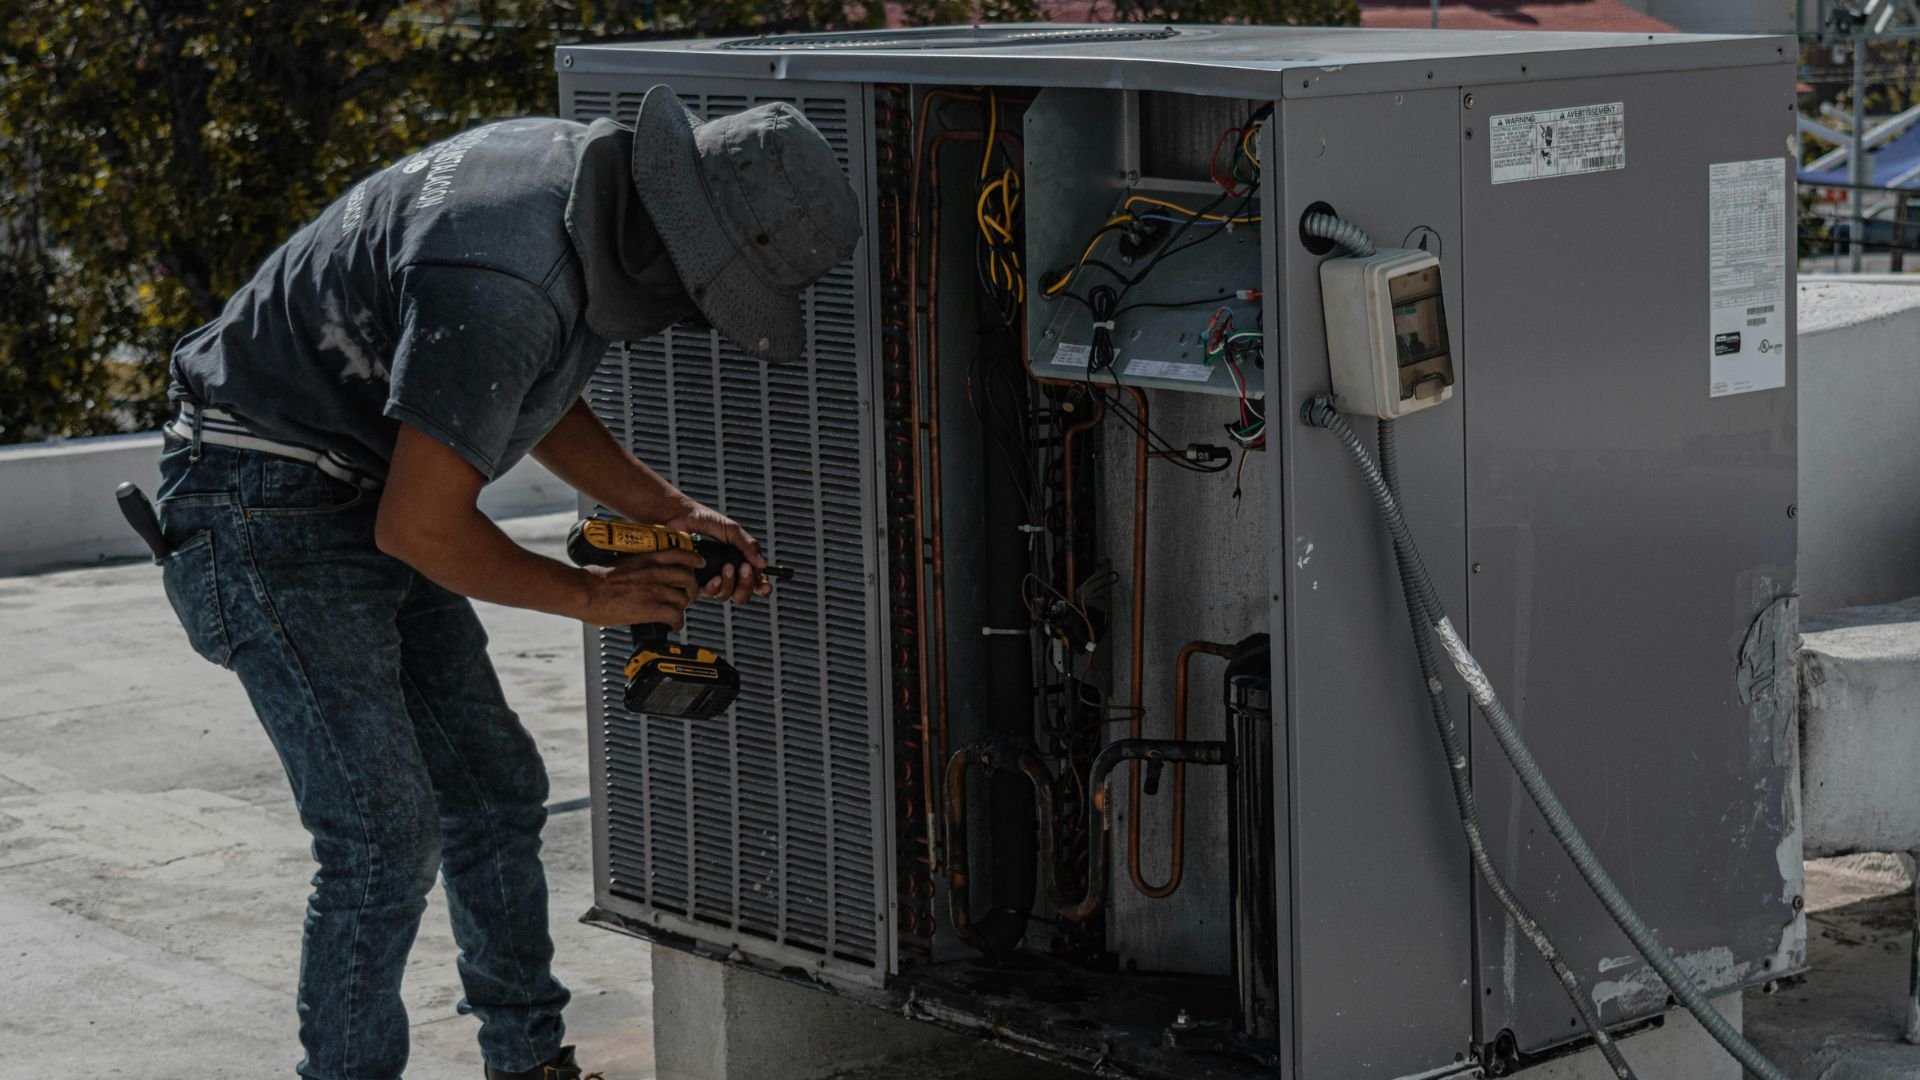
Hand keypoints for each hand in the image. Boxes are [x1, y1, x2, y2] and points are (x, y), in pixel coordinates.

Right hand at [575, 550, 704, 628]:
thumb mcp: (622, 564)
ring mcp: (654, 590)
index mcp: (646, 559)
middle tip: (687, 596)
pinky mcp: (651, 608)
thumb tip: (639, 576)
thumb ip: (637, 568)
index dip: (693, 560)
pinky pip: (675, 616)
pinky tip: (672, 626)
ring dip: (683, 608)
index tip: (698, 563)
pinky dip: (677, 623)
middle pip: (688, 578)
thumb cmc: (595, 579)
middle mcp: (654, 573)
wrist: (585, 591)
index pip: (679, 554)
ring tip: (676, 613)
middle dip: (691, 589)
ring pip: (684, 599)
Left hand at [662, 498, 769, 604]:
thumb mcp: (730, 530)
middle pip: (741, 594)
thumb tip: (762, 563)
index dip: (761, 586)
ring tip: (726, 567)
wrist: (677, 516)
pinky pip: (707, 593)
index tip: (765, 585)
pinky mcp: (693, 581)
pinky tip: (713, 578)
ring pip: (725, 595)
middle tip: (744, 569)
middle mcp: (723, 573)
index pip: (753, 581)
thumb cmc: (703, 519)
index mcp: (736, 561)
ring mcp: (708, 578)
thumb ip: (747, 545)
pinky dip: (714, 587)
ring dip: (730, 584)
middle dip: (746, 585)